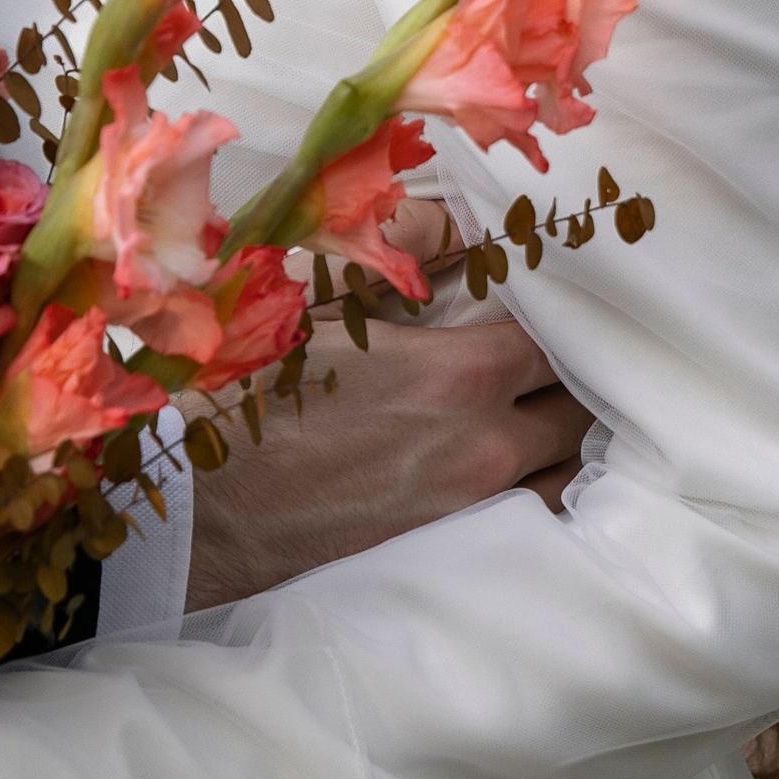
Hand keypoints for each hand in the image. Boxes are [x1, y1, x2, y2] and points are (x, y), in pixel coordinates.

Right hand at [187, 300, 590, 610]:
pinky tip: (526, 474)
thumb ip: (403, 260)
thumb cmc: (253, 395)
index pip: (562, 340)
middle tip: (568, 360)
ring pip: (566, 473)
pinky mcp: (450, 553)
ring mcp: (472, 509)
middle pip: (578, 409)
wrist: (200, 504)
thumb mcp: (324, 303)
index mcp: (461, 373)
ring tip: (552, 417)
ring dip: (565, 442)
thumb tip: (458, 225)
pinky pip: (531, 521)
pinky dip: (539, 494)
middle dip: (578, 380)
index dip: (566, 320)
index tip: (560, 309)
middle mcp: (483, 445)